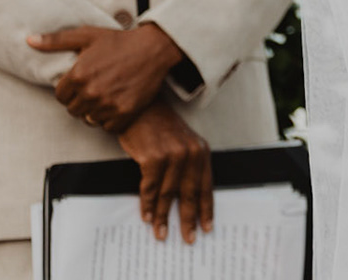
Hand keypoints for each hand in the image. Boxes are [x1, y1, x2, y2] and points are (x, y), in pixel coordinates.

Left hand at [29, 23, 185, 131]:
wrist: (155, 48)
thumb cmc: (120, 41)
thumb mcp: (87, 36)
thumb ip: (56, 41)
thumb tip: (29, 40)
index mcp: (78, 75)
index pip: (60, 97)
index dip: (70, 91)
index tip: (83, 83)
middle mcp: (91, 92)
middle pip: (73, 110)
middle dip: (81, 101)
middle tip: (96, 89)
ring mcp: (108, 104)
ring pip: (90, 120)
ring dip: (95, 111)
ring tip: (106, 96)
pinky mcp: (125, 112)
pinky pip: (107, 127)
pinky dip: (110, 119)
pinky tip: (116, 104)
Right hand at [115, 102, 212, 242]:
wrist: (140, 108)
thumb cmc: (159, 128)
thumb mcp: (181, 144)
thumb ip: (186, 166)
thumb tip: (184, 199)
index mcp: (201, 151)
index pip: (206, 186)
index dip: (206, 208)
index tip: (207, 227)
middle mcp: (191, 153)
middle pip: (190, 194)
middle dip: (188, 219)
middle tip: (188, 238)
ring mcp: (173, 155)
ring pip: (168, 194)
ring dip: (163, 216)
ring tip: (161, 233)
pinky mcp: (153, 158)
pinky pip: (150, 188)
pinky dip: (147, 204)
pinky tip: (146, 217)